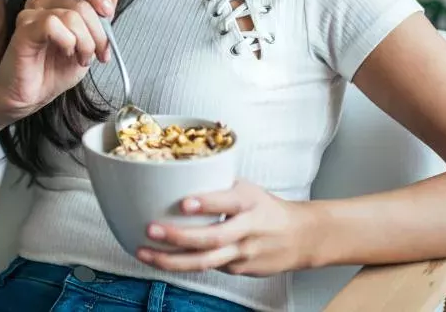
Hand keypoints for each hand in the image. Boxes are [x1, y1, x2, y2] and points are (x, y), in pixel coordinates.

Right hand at [0, 0, 121, 120]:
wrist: (32, 96)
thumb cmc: (53, 71)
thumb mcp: (89, 42)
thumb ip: (100, 16)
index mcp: (58, 1)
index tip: (108, 13)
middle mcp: (43, 3)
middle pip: (82, 3)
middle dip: (99, 33)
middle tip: (98, 53)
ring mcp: (31, 14)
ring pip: (72, 16)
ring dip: (85, 43)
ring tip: (81, 58)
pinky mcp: (24, 29)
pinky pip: (53, 24)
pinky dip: (68, 42)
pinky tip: (66, 53)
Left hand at [135, 180, 317, 276]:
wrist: (300, 237)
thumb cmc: (266, 208)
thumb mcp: (247, 188)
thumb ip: (216, 185)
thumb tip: (176, 174)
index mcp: (249, 202)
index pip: (228, 202)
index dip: (206, 203)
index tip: (184, 203)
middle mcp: (247, 229)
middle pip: (213, 238)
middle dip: (178, 237)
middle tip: (151, 229)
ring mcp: (243, 253)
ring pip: (205, 261)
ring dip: (171, 260)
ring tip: (145, 252)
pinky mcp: (238, 270)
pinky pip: (207, 268)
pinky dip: (181, 264)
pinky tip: (160, 258)